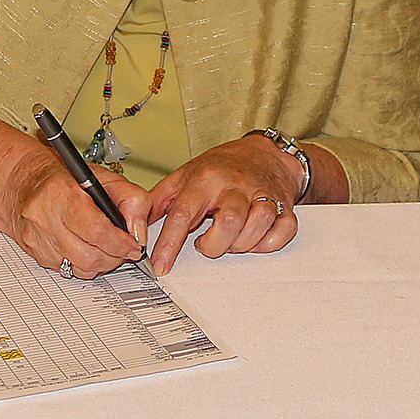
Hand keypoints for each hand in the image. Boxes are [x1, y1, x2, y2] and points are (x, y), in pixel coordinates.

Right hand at [0, 147, 152, 276]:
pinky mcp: (35, 254)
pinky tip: (86, 247)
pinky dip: (84, 264)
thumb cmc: (66, 178)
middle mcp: (43, 217)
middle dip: (114, 257)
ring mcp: (36, 238)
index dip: (120, 243)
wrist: (26, 182)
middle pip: (89, 256)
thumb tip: (139, 235)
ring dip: (101, 263)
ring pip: (79, 268)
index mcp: (60, 192)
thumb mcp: (107, 178)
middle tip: (123, 248)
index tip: (133, 246)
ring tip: (107, 248)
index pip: (97, 230)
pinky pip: (68, 270)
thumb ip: (132, 201)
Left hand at [144, 135, 305, 266]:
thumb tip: (135, 222)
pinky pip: (283, 230)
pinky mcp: (285, 206)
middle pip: (228, 221)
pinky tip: (255, 239)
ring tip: (230, 240)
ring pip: (257, 225)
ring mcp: (262, 195)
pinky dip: (269, 243)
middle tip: (207, 243)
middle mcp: (234, 186)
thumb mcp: (185, 175)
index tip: (161, 265)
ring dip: (241, 244)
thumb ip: (159, 200)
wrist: (264, 153)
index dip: (170, 243)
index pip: (183, 213)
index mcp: (205, 180)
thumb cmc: (221, 167)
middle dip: (214, 245)